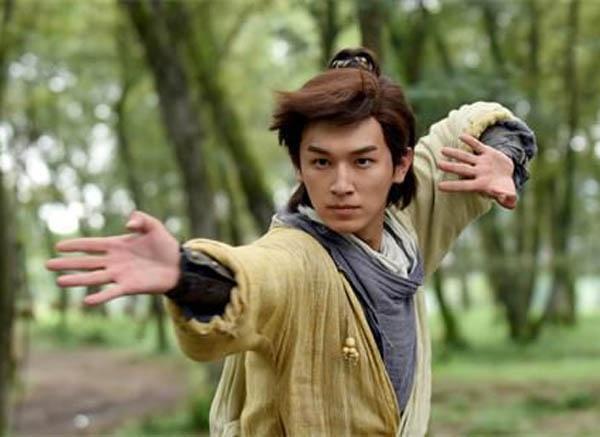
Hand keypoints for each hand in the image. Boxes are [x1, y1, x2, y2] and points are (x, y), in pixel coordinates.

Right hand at [45, 210, 180, 305]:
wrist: (179, 266)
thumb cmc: (165, 245)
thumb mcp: (155, 226)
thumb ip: (142, 220)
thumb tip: (129, 222)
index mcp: (117, 245)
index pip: (91, 245)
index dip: (76, 245)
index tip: (58, 246)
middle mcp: (114, 261)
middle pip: (86, 262)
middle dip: (67, 264)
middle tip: (47, 264)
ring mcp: (120, 275)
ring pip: (94, 278)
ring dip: (77, 280)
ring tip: (59, 281)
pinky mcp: (129, 287)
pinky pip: (111, 292)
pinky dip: (100, 297)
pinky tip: (87, 301)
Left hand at [437, 133, 516, 208]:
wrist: (508, 175)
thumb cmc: (505, 190)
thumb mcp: (509, 196)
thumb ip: (507, 199)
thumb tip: (505, 198)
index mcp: (480, 185)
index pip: (464, 186)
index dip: (452, 186)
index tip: (439, 187)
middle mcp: (478, 173)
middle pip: (462, 170)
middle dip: (451, 167)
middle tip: (438, 165)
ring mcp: (481, 162)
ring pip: (466, 157)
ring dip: (455, 153)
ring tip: (442, 150)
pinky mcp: (487, 153)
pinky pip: (478, 146)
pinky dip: (471, 141)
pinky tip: (462, 136)